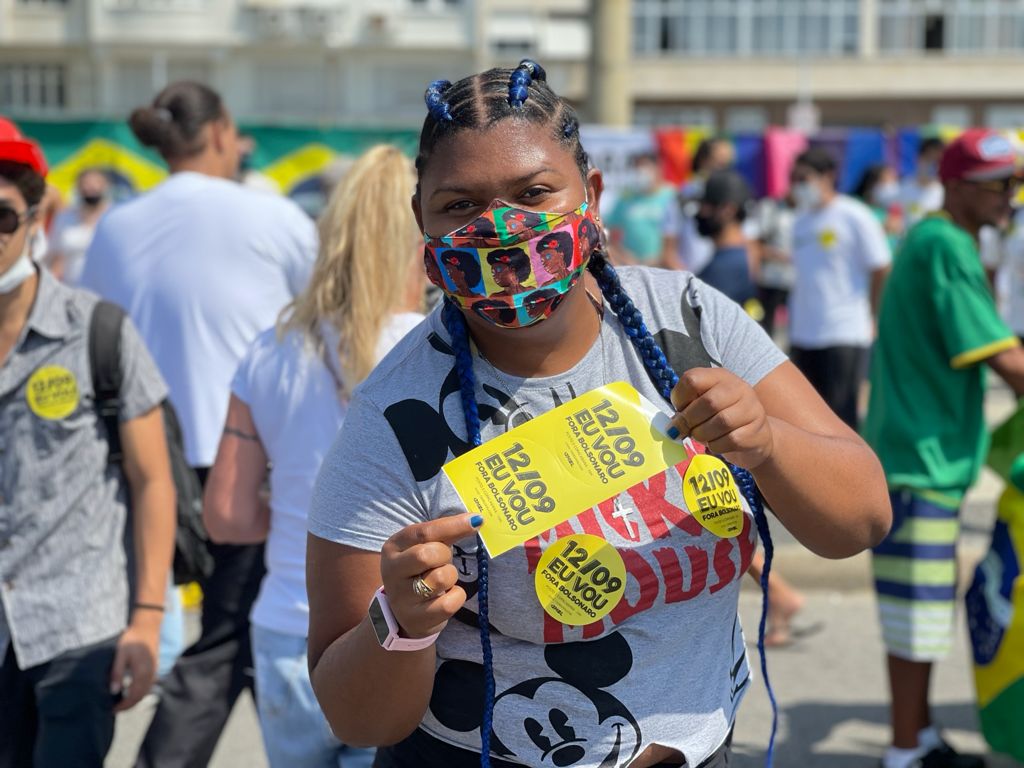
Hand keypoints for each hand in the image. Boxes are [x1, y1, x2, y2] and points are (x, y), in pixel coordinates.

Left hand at [110, 616, 159, 711]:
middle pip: (141, 696)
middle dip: (129, 705)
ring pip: (146, 691)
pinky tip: (132, 689)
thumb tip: (114, 691)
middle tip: (116, 708)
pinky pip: (149, 685)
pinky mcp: (155, 667)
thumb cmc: (132, 639)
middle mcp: (150, 674)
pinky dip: (141, 691)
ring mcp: (154, 671)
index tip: (113, 710)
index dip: (124, 706)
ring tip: (123, 701)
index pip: (134, 696)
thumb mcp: (120, 655)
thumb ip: (117, 673)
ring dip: (136, 699)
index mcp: (142, 672)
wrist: (147, 626)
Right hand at [379, 514, 482, 639]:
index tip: (476, 520)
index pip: (424, 532)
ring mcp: (402, 598)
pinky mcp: (417, 619)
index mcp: (393, 547)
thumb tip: (476, 520)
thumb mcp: (423, 547)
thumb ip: (444, 533)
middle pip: (426, 555)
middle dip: (445, 556)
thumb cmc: (420, 571)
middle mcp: (392, 572)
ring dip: (451, 576)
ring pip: (440, 578)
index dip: (453, 525)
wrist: (404, 612)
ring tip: (442, 579)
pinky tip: (447, 595)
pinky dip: (456, 597)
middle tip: (444, 561)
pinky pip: (449, 604)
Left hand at [668, 367, 773, 469]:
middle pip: (708, 402)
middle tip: (684, 430)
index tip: (679, 410)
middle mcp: (738, 388)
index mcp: (719, 376)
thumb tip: (673, 426)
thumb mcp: (703, 406)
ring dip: (702, 434)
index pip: (692, 379)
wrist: (755, 436)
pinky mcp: (756, 431)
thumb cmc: (721, 419)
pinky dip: (716, 446)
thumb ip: (687, 409)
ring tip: (700, 436)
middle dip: (690, 420)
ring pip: (721, 422)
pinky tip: (716, 444)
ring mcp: (751, 409)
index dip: (680, 398)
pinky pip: (730, 440)